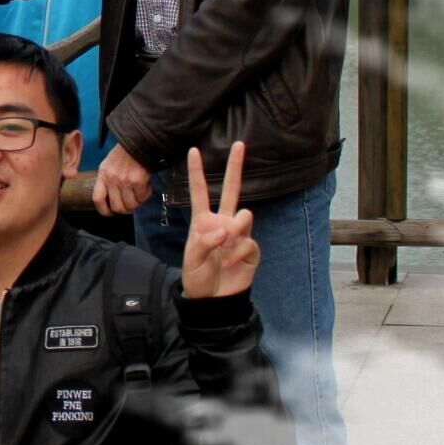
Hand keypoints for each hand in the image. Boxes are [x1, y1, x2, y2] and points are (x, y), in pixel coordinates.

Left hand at [93, 144, 154, 217]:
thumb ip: (107, 180)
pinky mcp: (138, 181)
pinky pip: (141, 198)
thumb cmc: (124, 154)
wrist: (139, 142)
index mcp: (103, 175)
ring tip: (139, 196)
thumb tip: (112, 199)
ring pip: (130, 205)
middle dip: (125, 210)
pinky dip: (145, 196)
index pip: (98, 199)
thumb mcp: (109, 165)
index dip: (103, 210)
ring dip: (136, 204)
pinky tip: (146, 188)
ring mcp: (125, 181)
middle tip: (130, 206)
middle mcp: (112, 179)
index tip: (110, 213)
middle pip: (117, 207)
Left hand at [180, 142, 259, 300]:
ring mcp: (239, 234)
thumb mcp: (192, 260)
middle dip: (235, 167)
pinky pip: (249, 242)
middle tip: (240, 144)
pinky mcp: (252, 248)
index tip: (193, 151)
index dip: (197, 172)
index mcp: (203, 221)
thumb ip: (205, 242)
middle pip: (231, 190)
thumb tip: (225, 230)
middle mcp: (222, 222)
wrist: (214, 300)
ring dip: (235, 230)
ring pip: (244, 215)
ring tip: (224, 249)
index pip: (199, 192)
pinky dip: (238, 254)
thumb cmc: (197, 277)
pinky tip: (231, 264)